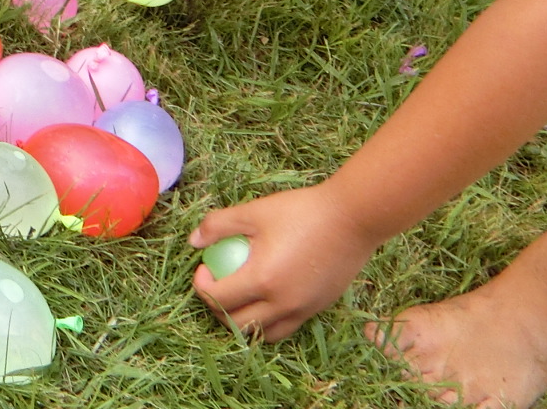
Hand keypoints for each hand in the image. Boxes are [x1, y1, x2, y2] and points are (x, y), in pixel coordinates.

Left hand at [191, 185, 379, 340]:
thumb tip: (194, 241)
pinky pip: (285, 327)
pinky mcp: (317, 309)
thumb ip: (218, 225)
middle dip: (216, 310)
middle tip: (214, 285)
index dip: (201, 287)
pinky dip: (268, 322)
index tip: (203, 268)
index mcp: (263, 280)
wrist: (352, 219)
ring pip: (263, 334)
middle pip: (237, 325)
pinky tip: (263, 298)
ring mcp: (303, 311)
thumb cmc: (300, 211)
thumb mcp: (253, 212)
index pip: (219, 299)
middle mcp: (283, 304)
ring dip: (242, 322)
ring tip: (236, 297)